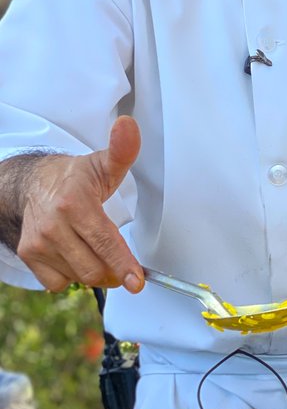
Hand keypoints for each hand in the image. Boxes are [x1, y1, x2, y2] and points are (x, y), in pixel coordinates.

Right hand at [16, 116, 142, 293]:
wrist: (32, 182)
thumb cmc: (75, 177)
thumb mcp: (103, 164)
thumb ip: (122, 151)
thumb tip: (129, 125)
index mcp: (74, 203)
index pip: (104, 241)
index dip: (123, 264)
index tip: (136, 281)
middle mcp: (52, 225)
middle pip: (93, 268)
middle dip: (113, 269)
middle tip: (120, 260)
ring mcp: (38, 242)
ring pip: (78, 277)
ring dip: (94, 270)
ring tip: (94, 248)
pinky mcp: (28, 255)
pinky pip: (57, 283)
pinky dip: (71, 275)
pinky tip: (74, 254)